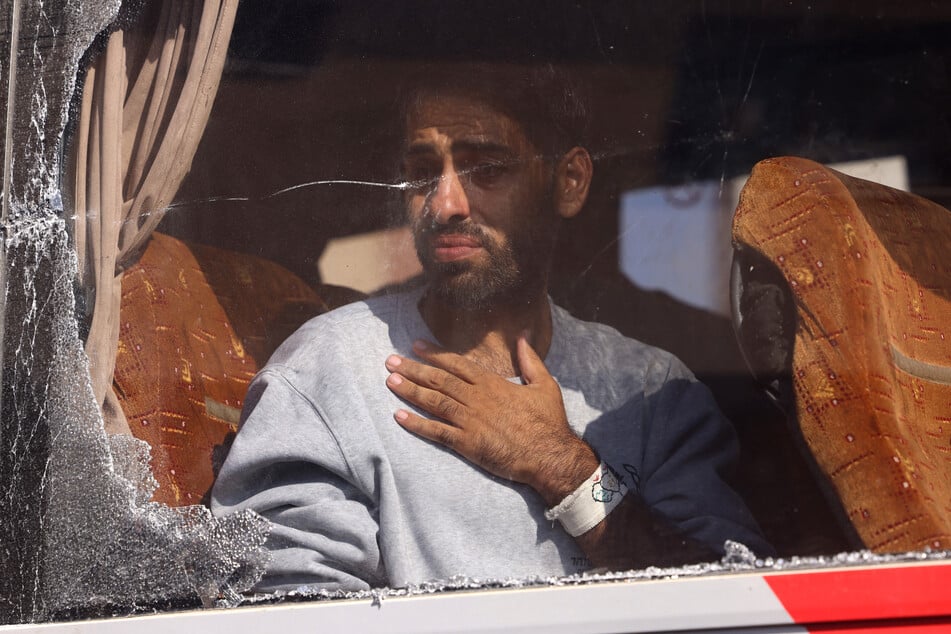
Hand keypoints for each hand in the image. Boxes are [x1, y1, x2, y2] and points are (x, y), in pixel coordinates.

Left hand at [384, 335, 597, 502]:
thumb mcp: (544, 384)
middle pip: (439, 380)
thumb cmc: (548, 421)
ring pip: (434, 401)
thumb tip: (523, 336)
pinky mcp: (468, 443)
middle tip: (390, 361)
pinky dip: (417, 424)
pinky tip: (399, 417)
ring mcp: (470, 421)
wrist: (550, 455)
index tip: (415, 346)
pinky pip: (437, 432)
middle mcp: (477, 398)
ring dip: (410, 391)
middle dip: (413, 369)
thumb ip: (530, 359)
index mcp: (492, 383)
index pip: (457, 364)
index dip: (434, 354)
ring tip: (390, 382)